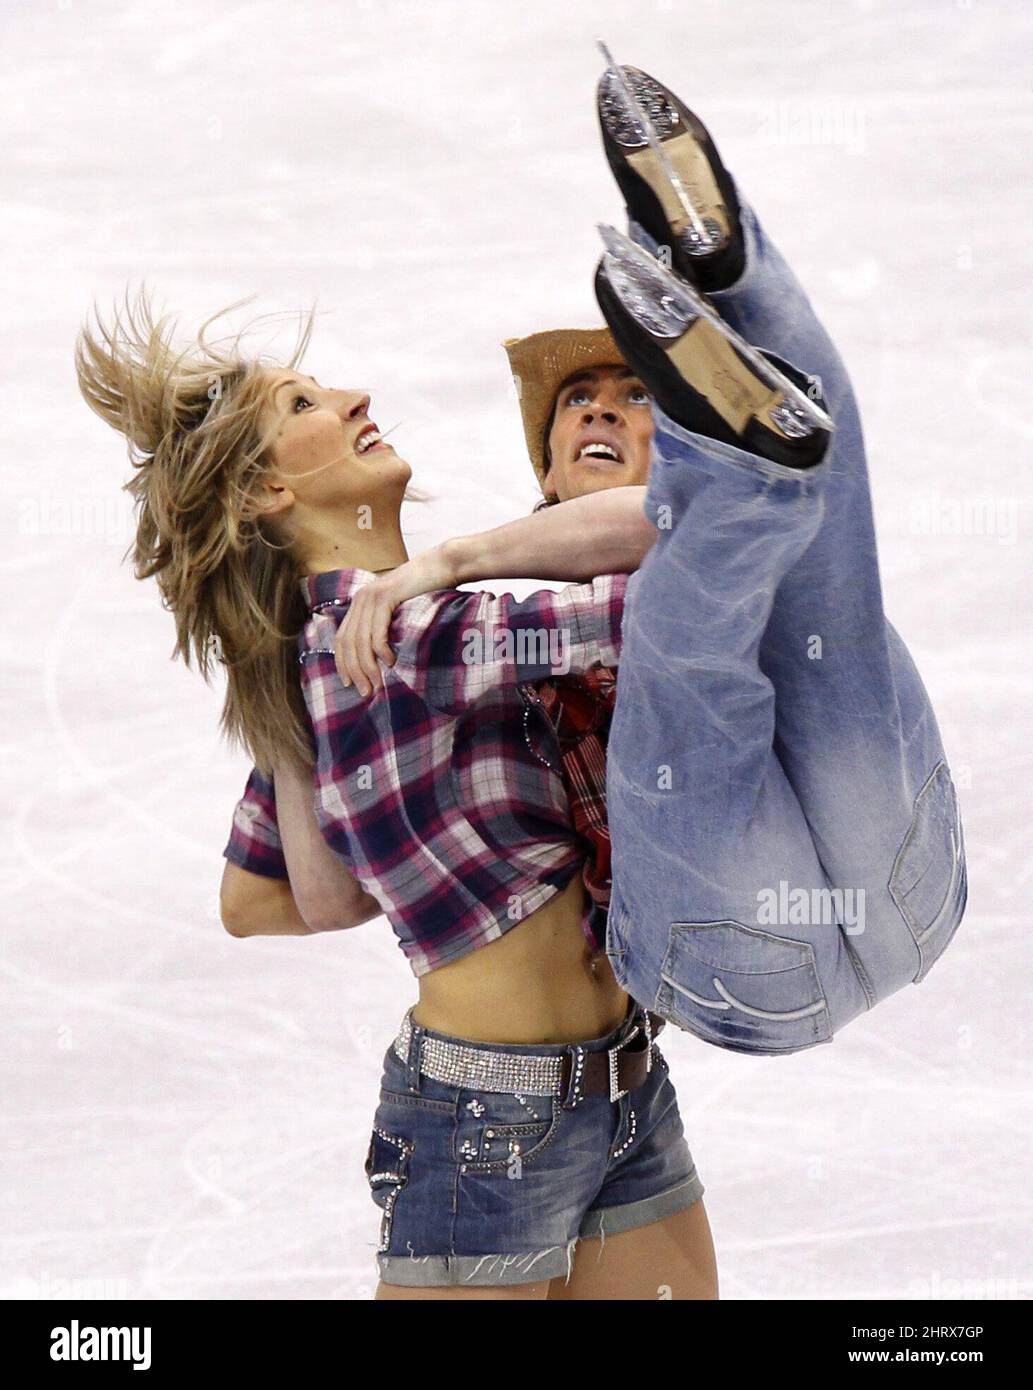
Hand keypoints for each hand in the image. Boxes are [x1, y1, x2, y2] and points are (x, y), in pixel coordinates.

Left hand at [334, 543, 456, 694]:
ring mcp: (370, 597)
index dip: (342, 663)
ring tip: (376, 685)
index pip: (342, 638)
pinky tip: (390, 662)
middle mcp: (360, 599)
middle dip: (354, 671)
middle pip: (348, 643)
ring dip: (367, 667)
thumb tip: (383, 657)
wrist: (442, 566)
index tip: (348, 683)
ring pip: (360, 641)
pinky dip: (381, 651)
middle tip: (365, 692)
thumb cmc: (427, 591)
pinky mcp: (385, 597)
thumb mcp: (400, 611)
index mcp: (360, 603)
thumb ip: (387, 626)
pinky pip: (376, 632)